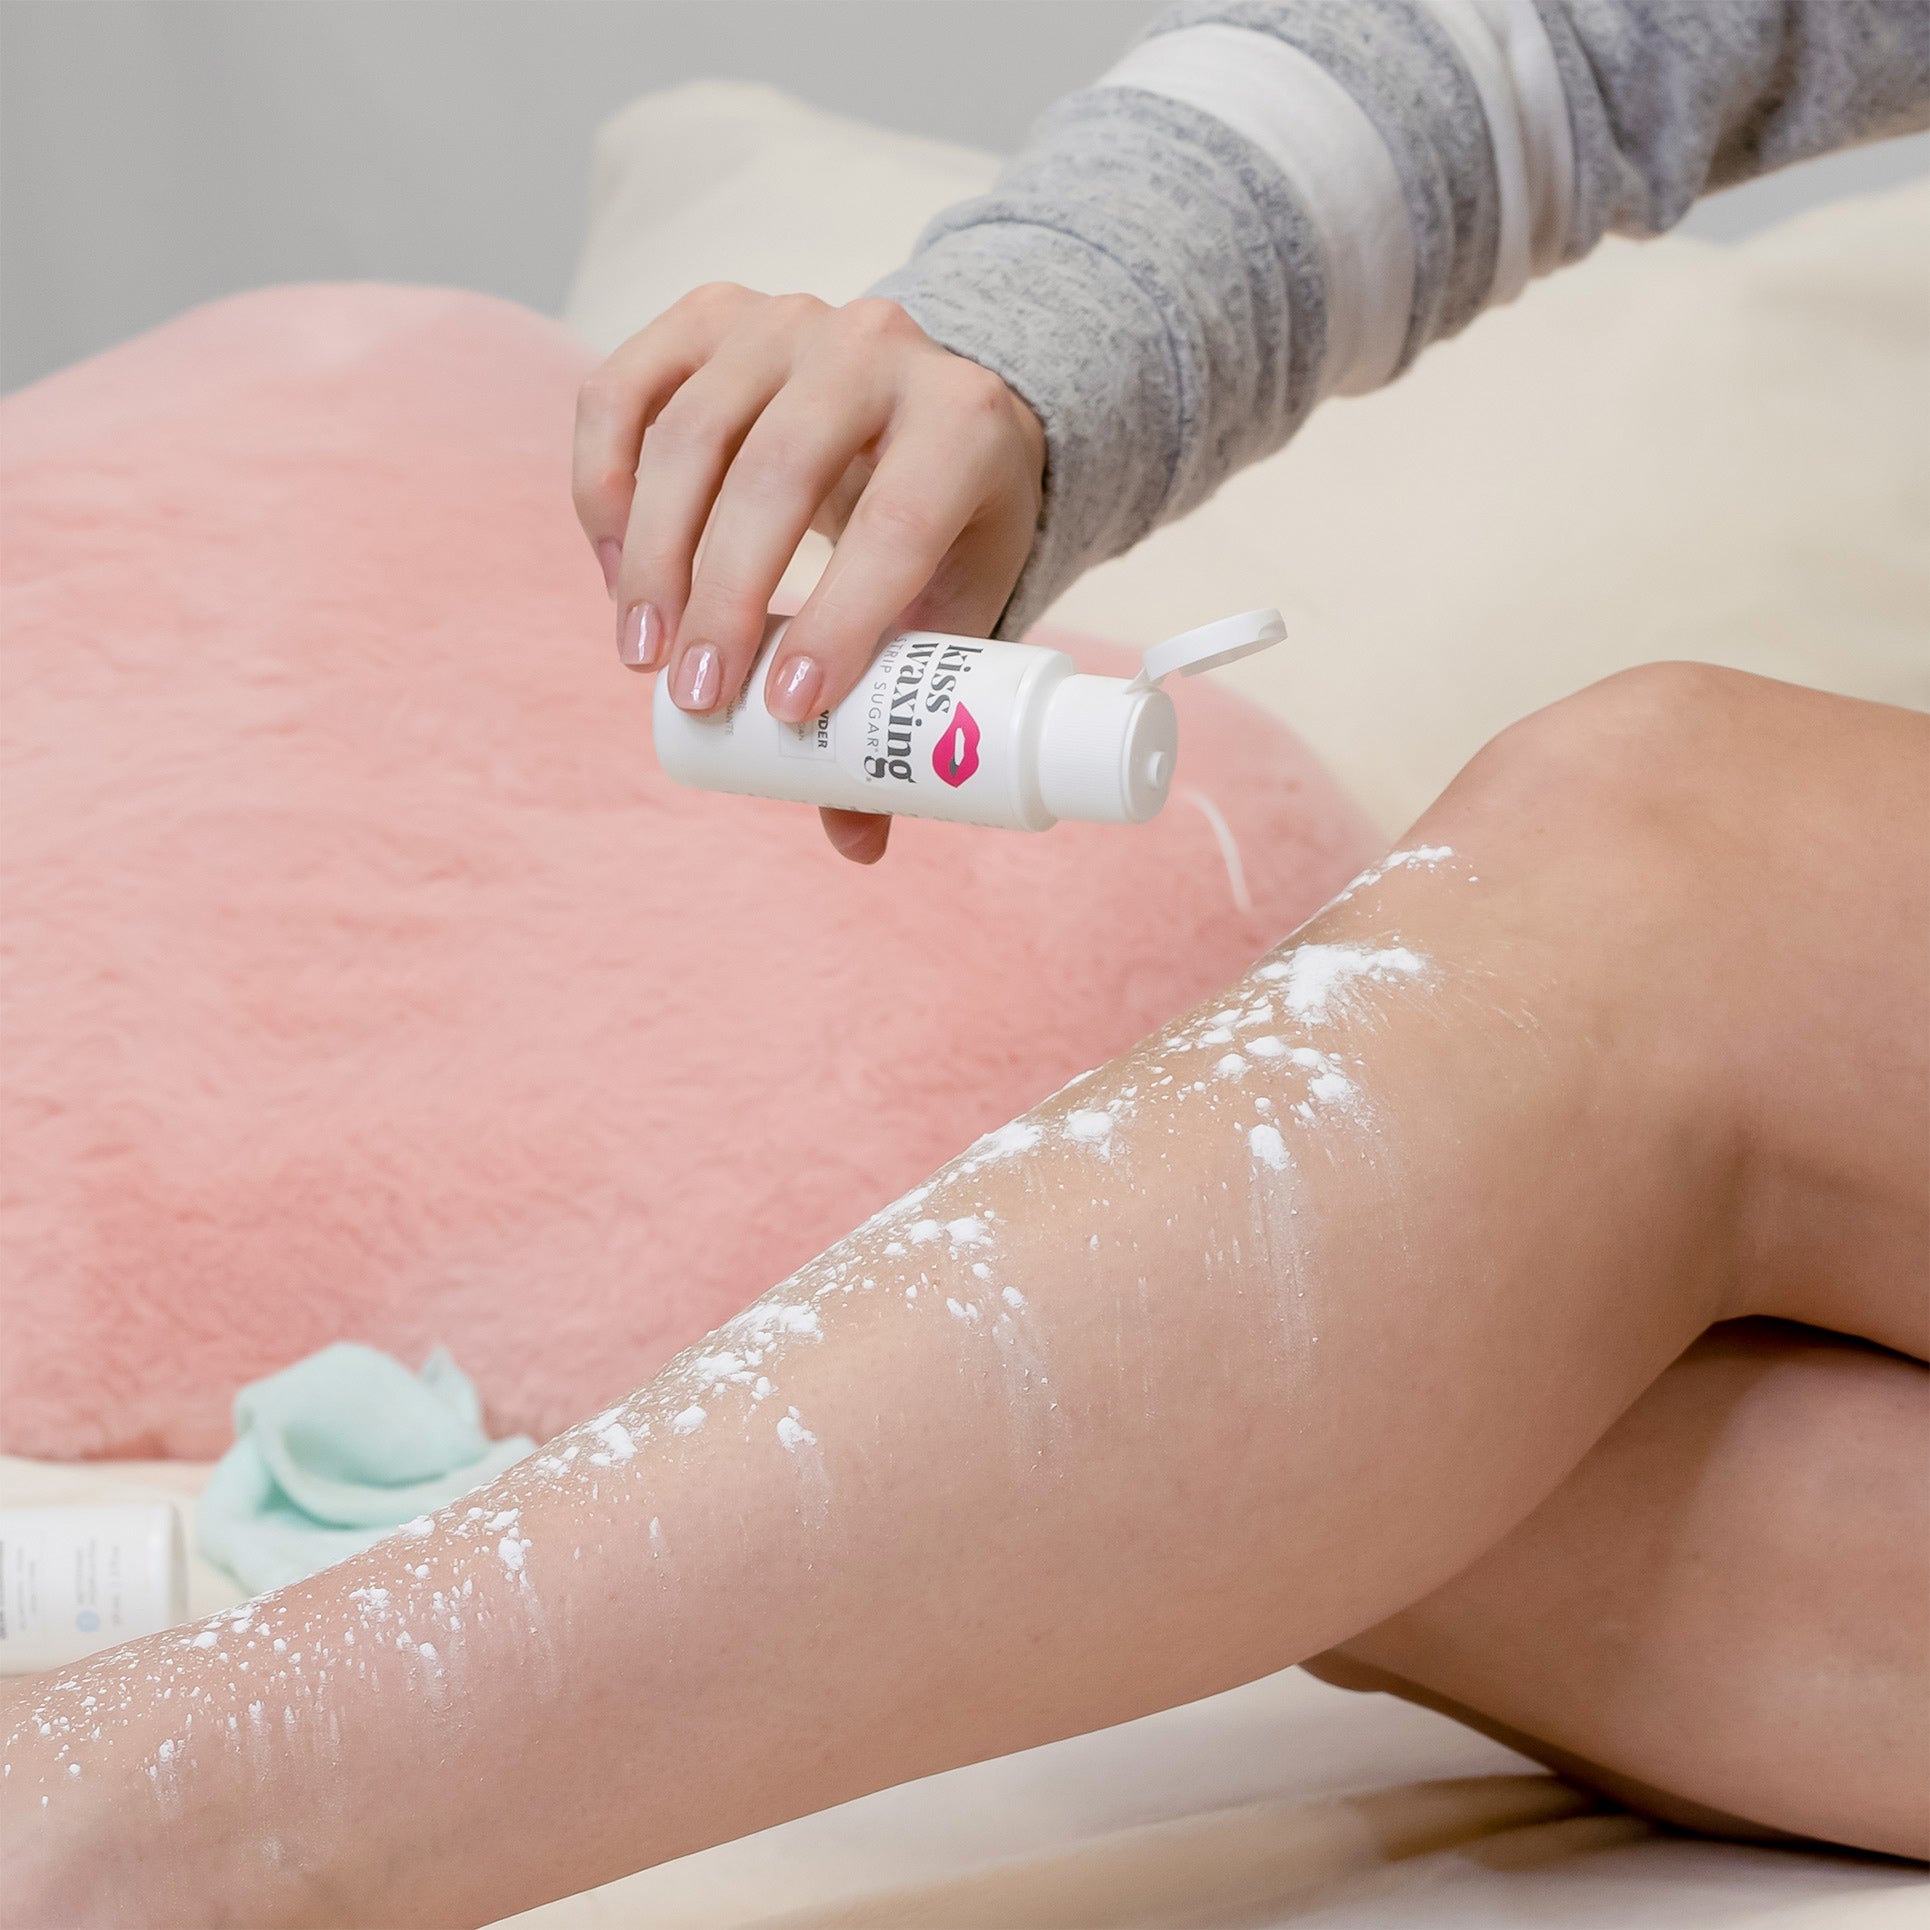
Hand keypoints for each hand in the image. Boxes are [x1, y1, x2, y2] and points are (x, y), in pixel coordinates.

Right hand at [573, 285, 1045, 862]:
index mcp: (962, 422)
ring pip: (689, 435)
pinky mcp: (705, 314)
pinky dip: (601, 486)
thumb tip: (857, 843)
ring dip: (651, 557)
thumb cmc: (943, 523)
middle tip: (698, 700)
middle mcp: (873, 348)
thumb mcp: (953, 603)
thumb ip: (907, 711)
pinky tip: (612, 571)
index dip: (838, 620)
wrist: (924, 405)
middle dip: (725, 599)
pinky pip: (620, 391)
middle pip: (776, 475)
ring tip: (645, 653)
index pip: (894, 524)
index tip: (785, 712)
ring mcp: (781, 320)